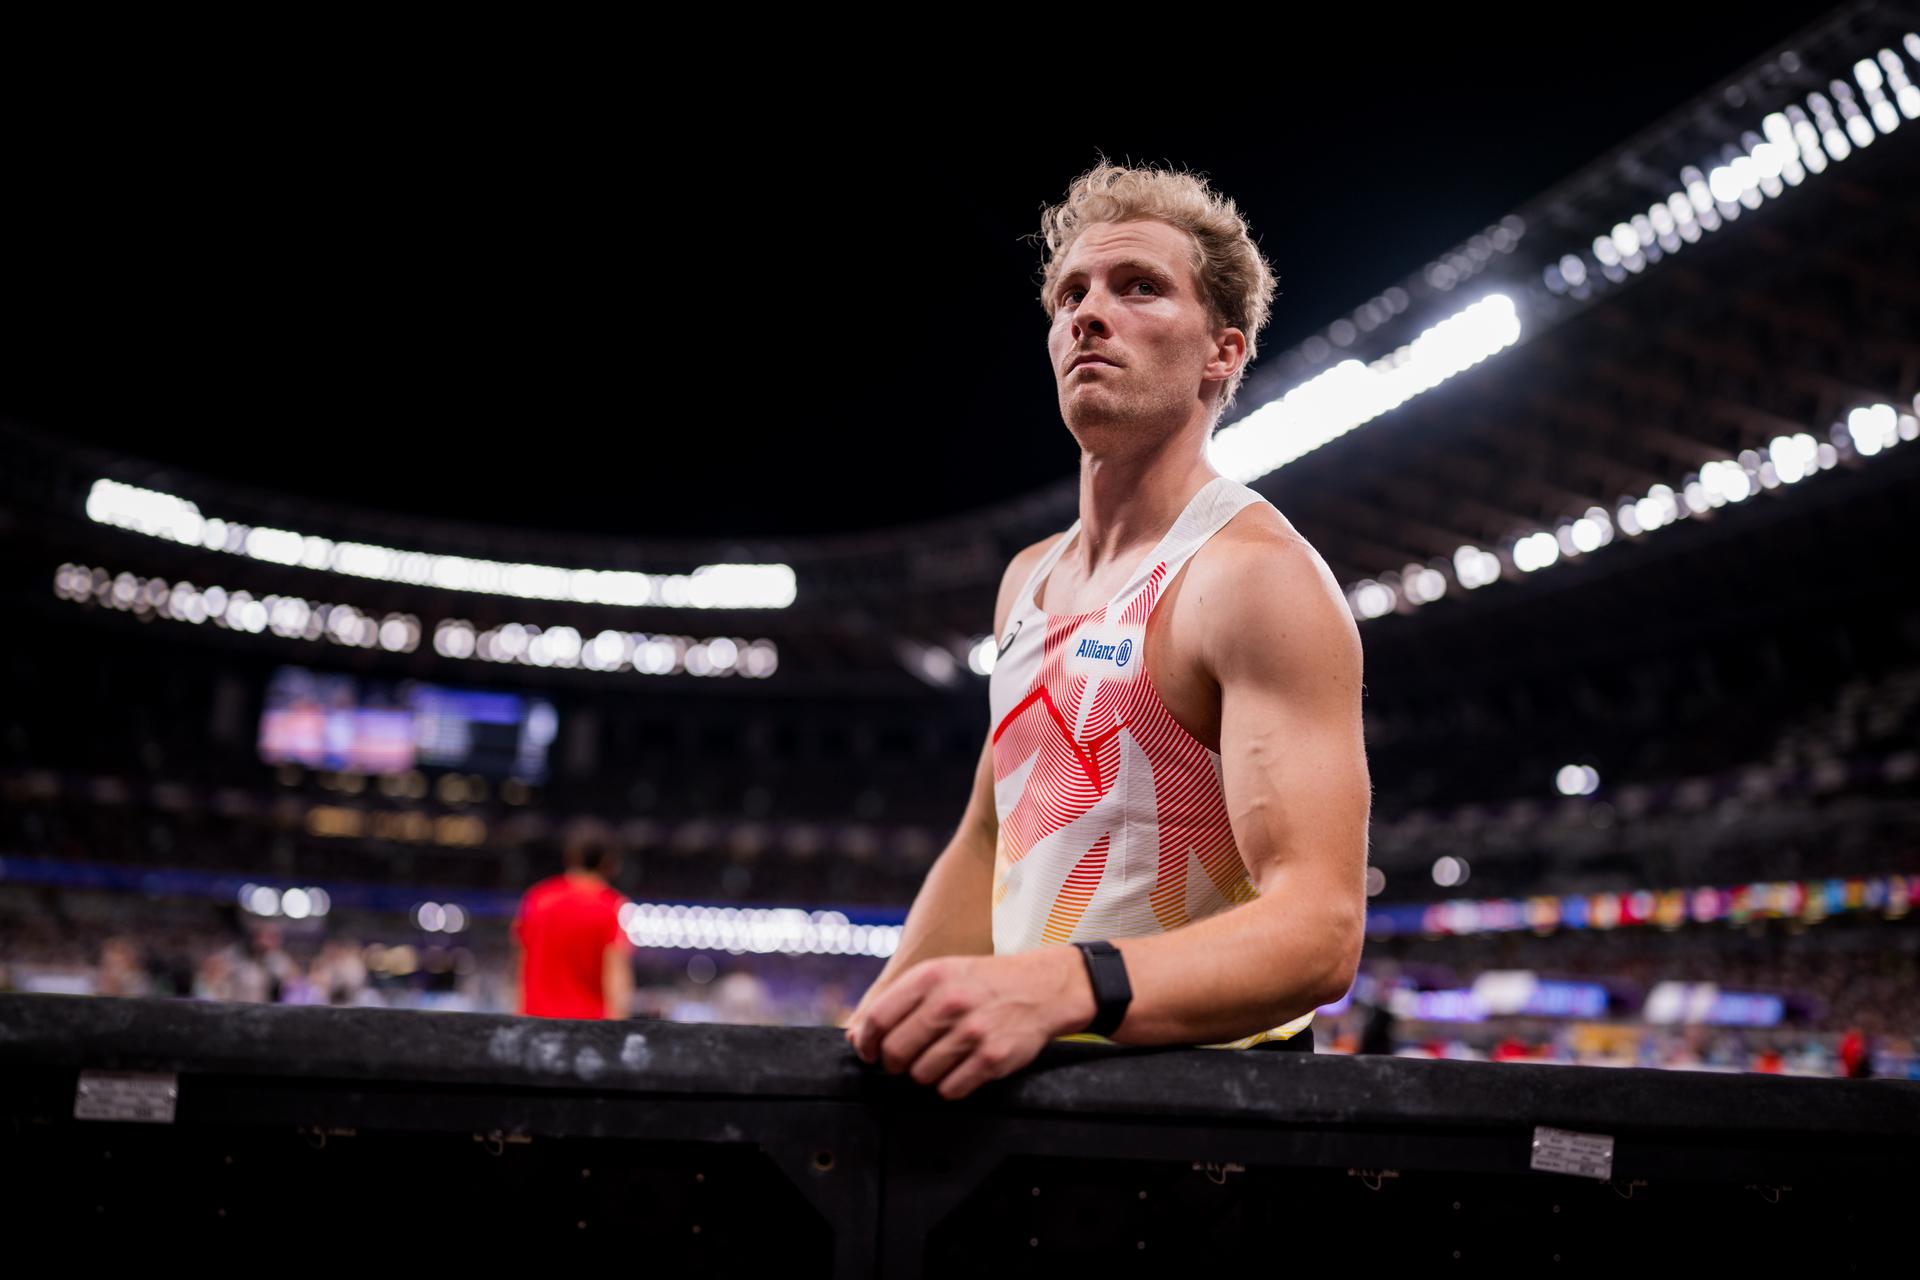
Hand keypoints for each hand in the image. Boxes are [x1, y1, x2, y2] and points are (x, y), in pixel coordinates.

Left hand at [843, 950, 1093, 1099]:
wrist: (1043, 987)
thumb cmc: (982, 983)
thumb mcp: (941, 975)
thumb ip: (898, 1002)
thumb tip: (855, 1037)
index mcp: (931, 977)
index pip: (878, 1019)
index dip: (866, 1042)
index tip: (868, 1052)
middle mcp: (950, 1002)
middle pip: (895, 1052)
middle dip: (893, 1063)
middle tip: (903, 1061)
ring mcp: (973, 1031)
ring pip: (921, 1075)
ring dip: (924, 1074)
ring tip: (940, 1059)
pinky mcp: (992, 1058)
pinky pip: (951, 1089)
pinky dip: (949, 1086)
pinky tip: (960, 1068)